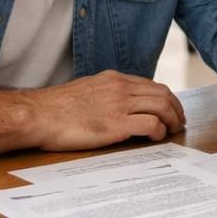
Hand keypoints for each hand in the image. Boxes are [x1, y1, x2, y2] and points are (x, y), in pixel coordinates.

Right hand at [28, 70, 185, 151]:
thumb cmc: (55, 108)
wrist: (38, 114)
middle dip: (176, 108)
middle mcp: (120, 88)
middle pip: (163, 93)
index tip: (170, 110)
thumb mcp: (86, 90)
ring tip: (172, 131)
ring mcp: (119, 105)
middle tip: (178, 123)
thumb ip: (105, 94)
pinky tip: (155, 138)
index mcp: (113, 79)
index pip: (151, 85)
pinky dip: (158, 131)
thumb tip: (119, 106)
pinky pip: (150, 124)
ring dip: (172, 120)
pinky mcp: (116, 124)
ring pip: (161, 106)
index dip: (166, 99)